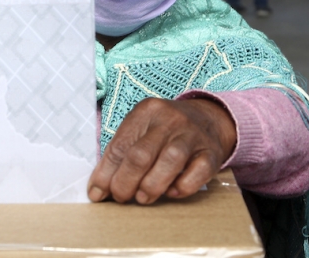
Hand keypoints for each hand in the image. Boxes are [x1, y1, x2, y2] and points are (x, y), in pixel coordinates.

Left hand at [87, 98, 235, 204]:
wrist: (209, 119)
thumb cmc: (167, 130)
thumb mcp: (143, 129)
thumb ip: (123, 152)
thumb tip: (99, 187)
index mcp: (146, 111)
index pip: (119, 145)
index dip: (105, 174)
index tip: (97, 193)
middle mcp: (170, 120)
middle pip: (141, 155)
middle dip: (125, 183)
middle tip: (121, 197)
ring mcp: (192, 135)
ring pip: (169, 162)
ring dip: (151, 187)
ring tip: (142, 198)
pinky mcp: (211, 152)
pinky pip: (197, 173)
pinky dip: (182, 187)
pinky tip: (172, 192)